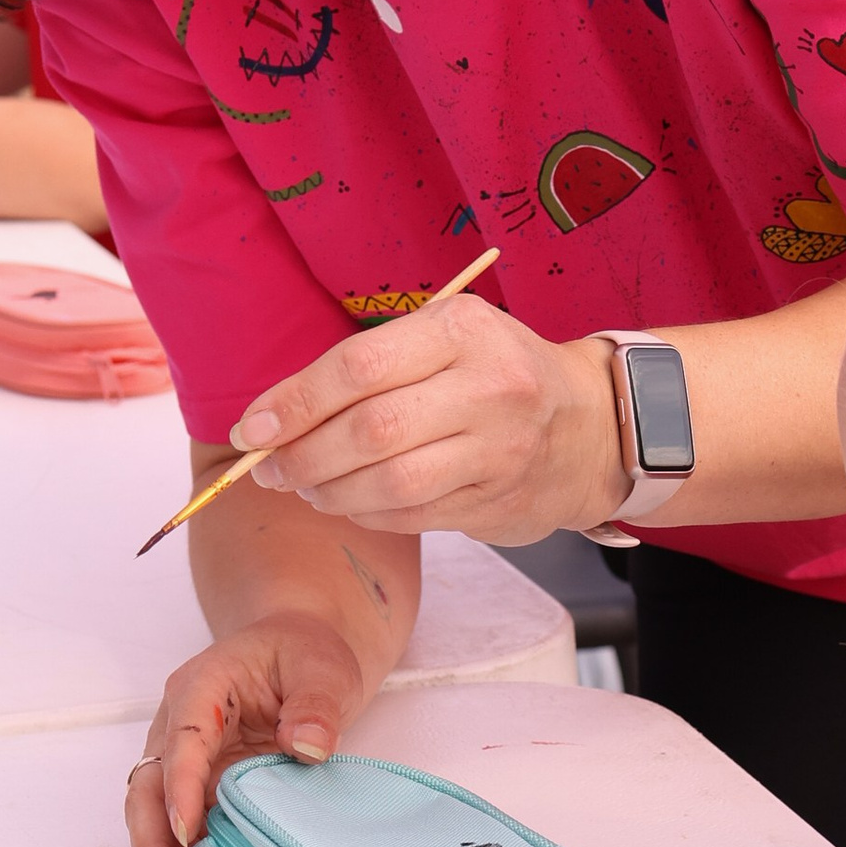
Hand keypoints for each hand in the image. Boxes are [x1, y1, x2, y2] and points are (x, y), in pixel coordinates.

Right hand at [127, 617, 372, 846]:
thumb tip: (306, 746)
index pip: (184, 737)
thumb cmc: (304, 653)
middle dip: (151, 837)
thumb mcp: (322, 667)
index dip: (180, 784)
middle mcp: (180, 722)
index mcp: (203, 684)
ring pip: (153, 807)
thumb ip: (317, 703)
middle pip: (149, 782)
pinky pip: (181, 818)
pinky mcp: (200, 781)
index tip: (186, 828)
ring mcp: (185, 755)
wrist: (299, 652)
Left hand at [228, 297, 624, 539]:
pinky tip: (351, 503)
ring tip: (307, 488)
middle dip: (304, 456)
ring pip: (390, 483)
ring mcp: (500, 449)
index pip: (358, 367)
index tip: (253, 429)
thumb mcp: (443, 338)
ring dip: (331, 493)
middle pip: (370, 430)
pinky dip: (367, 514)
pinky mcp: (501, 501)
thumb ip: (368, 367)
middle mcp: (489, 386)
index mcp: (463, 330)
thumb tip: (273, 418)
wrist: (592, 425)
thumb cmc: (493, 374)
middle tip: (270, 469)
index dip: (295, 403)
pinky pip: (413, 516)